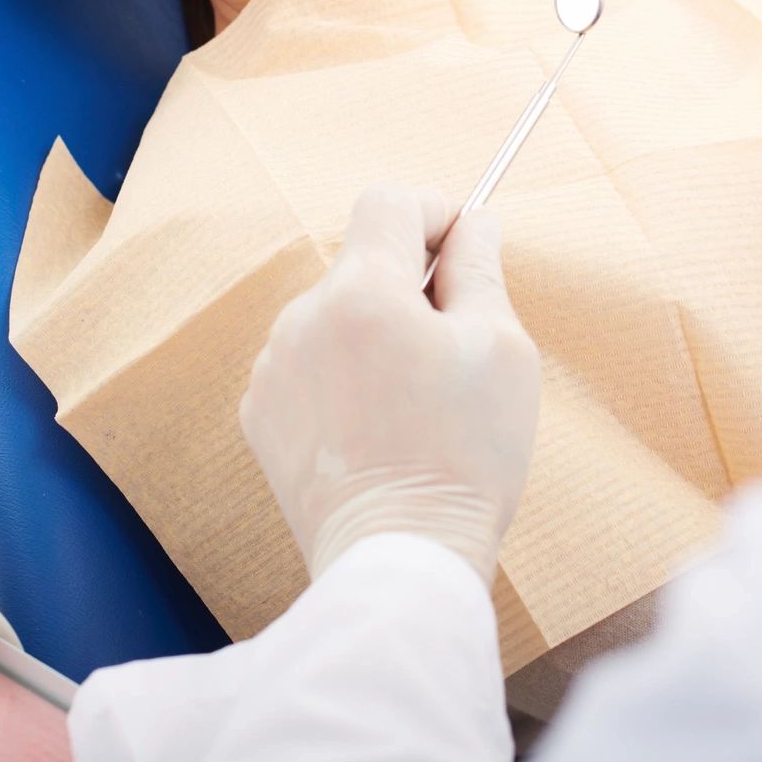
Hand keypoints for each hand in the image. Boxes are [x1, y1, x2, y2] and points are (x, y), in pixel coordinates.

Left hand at [240, 187, 542, 584]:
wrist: (399, 559)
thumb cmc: (464, 457)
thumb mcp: (501, 349)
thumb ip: (481, 268)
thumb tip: (474, 223)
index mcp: (363, 292)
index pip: (390, 202)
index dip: (435, 212)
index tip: (463, 248)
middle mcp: (303, 317)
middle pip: (363, 262)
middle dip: (410, 286)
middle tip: (453, 347)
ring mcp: (274, 367)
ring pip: (336, 315)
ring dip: (374, 332)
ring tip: (414, 402)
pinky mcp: (260, 413)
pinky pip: (309, 364)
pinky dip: (342, 377)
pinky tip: (376, 428)